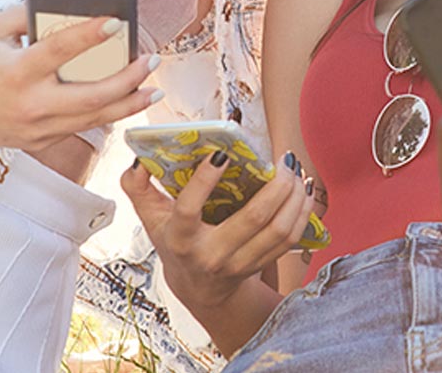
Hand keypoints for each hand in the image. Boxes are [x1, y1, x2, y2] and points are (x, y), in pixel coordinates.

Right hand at [0, 6, 160, 148]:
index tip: (118, 21)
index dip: (91, 34)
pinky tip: (125, 101)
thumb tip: (73, 6)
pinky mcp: (39, 141)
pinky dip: (106, 113)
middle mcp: (29, 104)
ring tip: (153, 87)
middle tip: (151, 61)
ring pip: (95, 118)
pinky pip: (81, 127)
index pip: (61, 51)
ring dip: (129, 103)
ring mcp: (36, 128)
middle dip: (130, 79)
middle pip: (93, 96)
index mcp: (16, 72)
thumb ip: (31, 16)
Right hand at [121, 149, 312, 316]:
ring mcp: (239, 264)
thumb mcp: (151, 217)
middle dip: (276, 185)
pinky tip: (304, 189)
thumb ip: (137, 187)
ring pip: (279, 230)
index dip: (204, 181)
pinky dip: (303, 212)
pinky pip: (290, 239)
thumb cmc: (174, 241)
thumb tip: (140, 160)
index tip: (221, 153)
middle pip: (253, 219)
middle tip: (283, 158)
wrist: (198, 287)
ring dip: (295, 196)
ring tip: (296, 171)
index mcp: (181, 239)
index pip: (189, 209)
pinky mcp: (260, 265)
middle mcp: (212, 255)